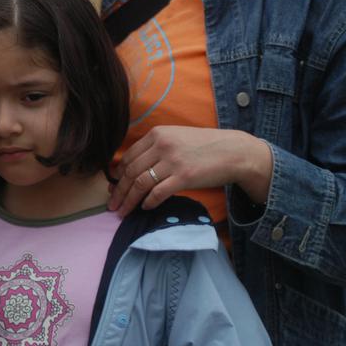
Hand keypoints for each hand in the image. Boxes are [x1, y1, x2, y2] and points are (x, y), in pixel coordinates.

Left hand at [107, 126, 272, 216]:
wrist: (233, 151)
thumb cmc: (204, 146)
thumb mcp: (176, 137)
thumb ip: (156, 148)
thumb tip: (134, 167)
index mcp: (157, 134)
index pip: (129, 156)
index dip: (118, 175)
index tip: (113, 186)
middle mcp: (162, 145)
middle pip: (131, 171)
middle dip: (119, 191)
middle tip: (113, 205)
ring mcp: (173, 161)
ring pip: (141, 183)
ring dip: (129, 200)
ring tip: (123, 211)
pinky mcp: (184, 177)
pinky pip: (158, 193)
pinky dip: (148, 202)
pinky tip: (145, 207)